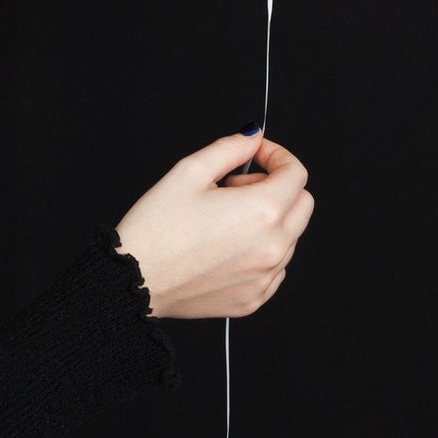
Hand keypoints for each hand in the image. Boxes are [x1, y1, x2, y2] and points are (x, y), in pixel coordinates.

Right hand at [112, 128, 313, 319]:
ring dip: (268, 221)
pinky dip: (260, 251)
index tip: (256, 155)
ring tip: (224, 219)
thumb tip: (253, 138)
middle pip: (303, 204)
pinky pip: (275, 267)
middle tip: (236, 187)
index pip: (296, 173)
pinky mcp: (254, 298)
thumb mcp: (189, 171)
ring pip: (290, 236)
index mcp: (262, 212)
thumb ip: (230, 148)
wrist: (135, 281)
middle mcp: (273, 247)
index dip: (276, 155)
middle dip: (276, 186)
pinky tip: (225, 246)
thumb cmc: (156, 229)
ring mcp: (266, 277)